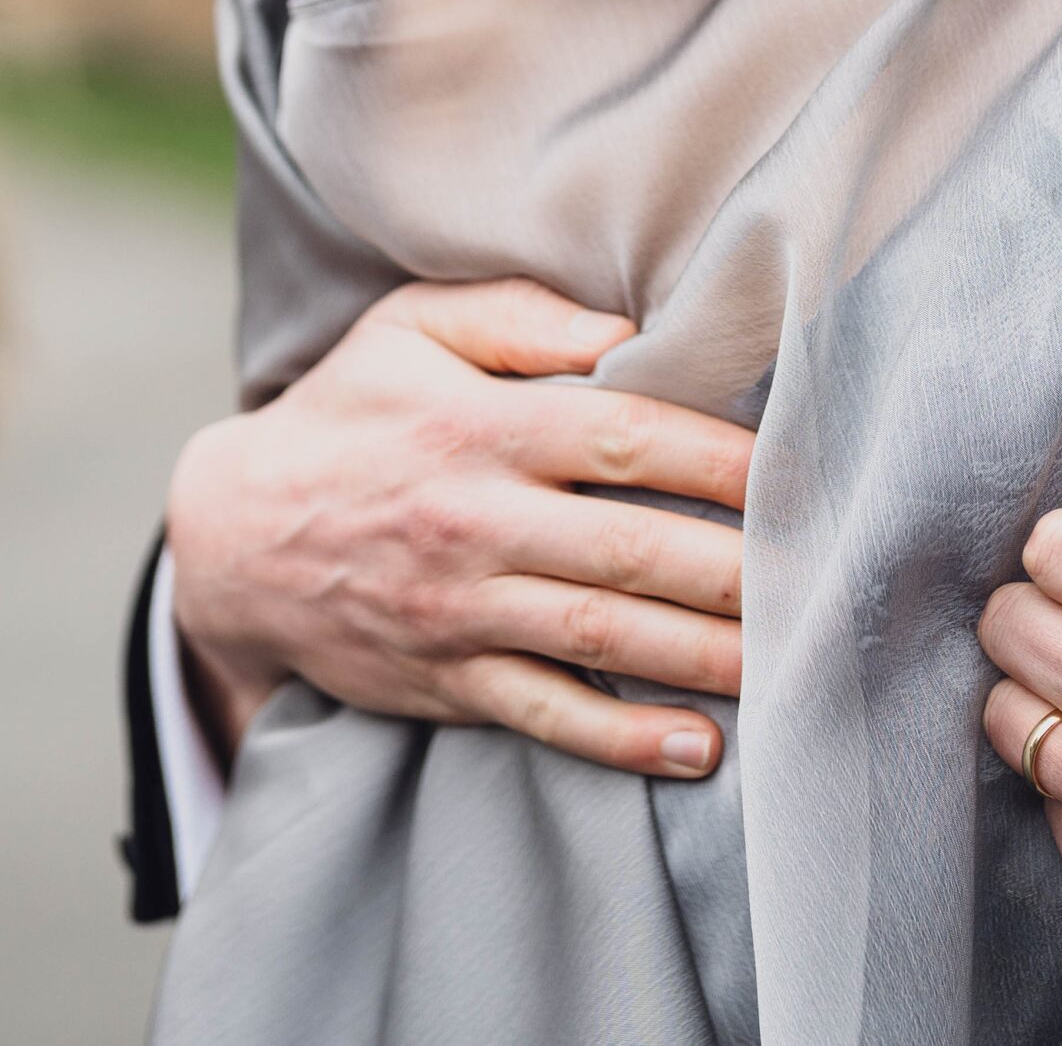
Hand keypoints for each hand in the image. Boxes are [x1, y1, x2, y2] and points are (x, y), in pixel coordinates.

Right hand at [163, 279, 752, 779]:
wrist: (233, 536)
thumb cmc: (347, 413)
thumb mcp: (412, 330)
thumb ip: (523, 315)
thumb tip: (631, 329)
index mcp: (481, 427)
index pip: (627, 438)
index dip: (724, 458)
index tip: (801, 470)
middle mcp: (475, 521)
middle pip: (633, 549)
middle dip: (740, 567)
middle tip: (829, 575)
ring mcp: (459, 610)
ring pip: (602, 637)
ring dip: (707, 655)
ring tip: (791, 661)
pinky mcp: (446, 679)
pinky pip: (547, 714)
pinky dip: (624, 737)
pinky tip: (698, 745)